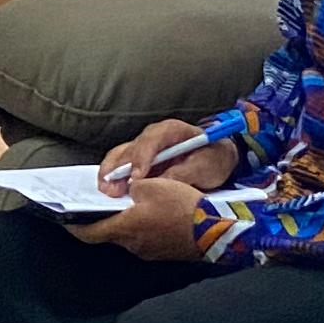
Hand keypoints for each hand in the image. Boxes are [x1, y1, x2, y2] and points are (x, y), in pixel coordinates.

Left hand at [69, 171, 209, 260]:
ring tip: (126, 204)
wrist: (216, 230)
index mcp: (124, 228)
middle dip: (102, 218)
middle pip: (108, 232)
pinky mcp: (163, 253)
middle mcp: (132, 245)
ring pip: (128, 235)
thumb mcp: (152, 185)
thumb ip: (131, 186)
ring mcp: (149, 252)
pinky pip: (145, 238)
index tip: (64, 219)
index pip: (88, 232)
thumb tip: (125, 190)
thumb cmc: (181, 206)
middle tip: (99, 204)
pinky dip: (140, 226)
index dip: (74, 225)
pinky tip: (149, 213)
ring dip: (124, 221)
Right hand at [101, 116, 237, 192]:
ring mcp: (143, 148)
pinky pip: (119, 165)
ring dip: (110, 173)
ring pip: (119, 156)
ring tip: (107, 191)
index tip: (136, 177)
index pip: (151, 140)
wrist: (216, 159)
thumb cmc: (213, 158)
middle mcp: (153, 136)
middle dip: (118, 169)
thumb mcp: (205, 167)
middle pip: (129, 148)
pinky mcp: (138, 160)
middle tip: (112, 188)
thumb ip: (185, 173)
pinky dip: (112, 177)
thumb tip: (163, 184)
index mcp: (171, 131)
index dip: (141, 158)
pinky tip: (109, 190)